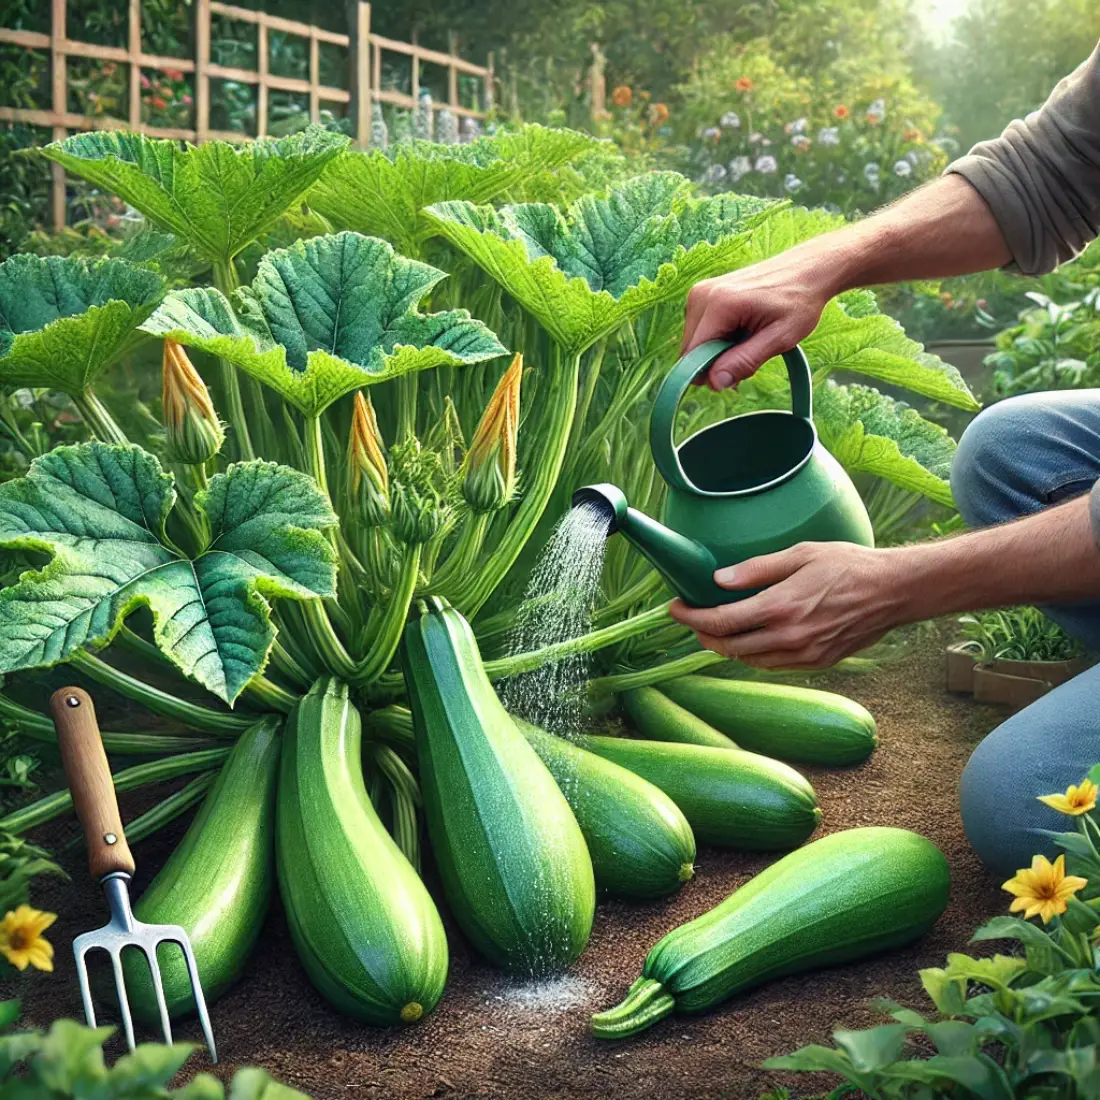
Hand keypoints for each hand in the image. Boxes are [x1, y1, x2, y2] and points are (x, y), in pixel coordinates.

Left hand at [668, 542, 905, 669]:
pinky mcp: (816, 663)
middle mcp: (789, 638)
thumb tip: (719, 580)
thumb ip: (756, 570)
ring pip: (748, 660)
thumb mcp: (800, 554)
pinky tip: (751, 637)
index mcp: (781, 608)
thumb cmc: (849, 566)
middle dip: (703, 634)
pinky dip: (753, 654)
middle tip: (693, 618)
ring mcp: (803, 655)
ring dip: (726, 647)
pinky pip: (772, 665)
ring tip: (718, 627)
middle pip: (728, 647)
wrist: (893, 592)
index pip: (720, 622)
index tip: (675, 608)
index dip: (691, 618)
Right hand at [681, 244, 836, 389]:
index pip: (694, 355)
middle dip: (715, 363)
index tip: (738, 376)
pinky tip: (741, 330)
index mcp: (719, 304)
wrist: (808, 269)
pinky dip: (717, 339)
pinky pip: (700, 331)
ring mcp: (699, 292)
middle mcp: (702, 295)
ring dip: (717, 352)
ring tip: (748, 339)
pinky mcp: (702, 294)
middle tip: (750, 354)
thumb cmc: (799, 301)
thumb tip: (715, 382)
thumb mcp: (780, 337)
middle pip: (691, 350)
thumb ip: (745, 361)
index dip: (711, 373)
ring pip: (694, 343)